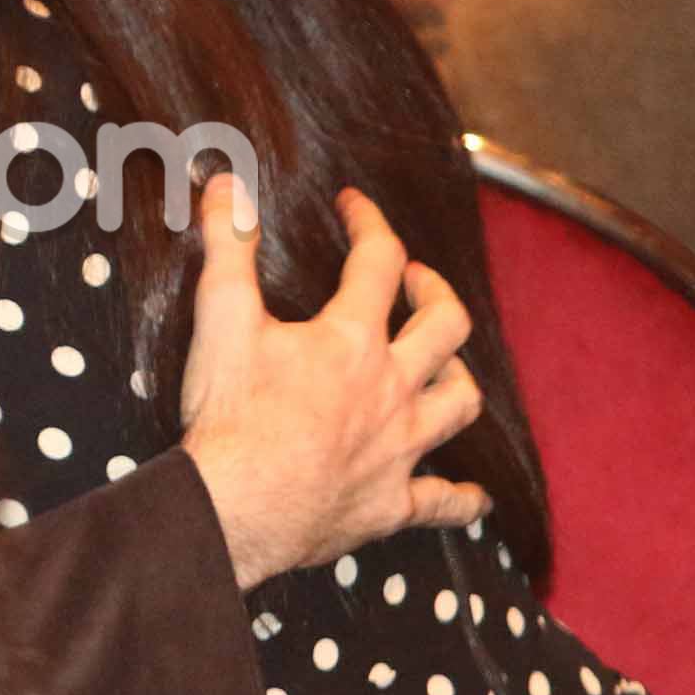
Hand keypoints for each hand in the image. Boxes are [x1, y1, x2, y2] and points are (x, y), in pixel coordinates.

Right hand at [179, 175, 488, 590]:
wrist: (233, 506)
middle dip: (433, 291)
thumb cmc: (230, 415)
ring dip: (457, 376)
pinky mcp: (391, 502)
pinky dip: (463, 500)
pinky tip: (473, 498)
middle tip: (414, 280)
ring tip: (443, 364)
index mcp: (351, 340)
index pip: (377, 260)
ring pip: (460, 403)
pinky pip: (444, 503)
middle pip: (445, 325)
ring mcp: (398, 448)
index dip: (368, 223)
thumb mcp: (220, 318)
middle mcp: (389, 388)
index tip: (354, 207)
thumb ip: (226, 247)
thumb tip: (228, 188)